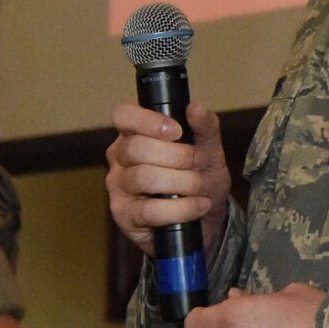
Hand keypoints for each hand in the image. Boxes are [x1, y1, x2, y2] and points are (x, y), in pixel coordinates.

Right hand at [106, 100, 231, 257]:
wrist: (205, 219)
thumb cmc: (200, 176)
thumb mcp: (210, 149)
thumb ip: (205, 127)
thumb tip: (195, 108)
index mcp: (134, 133)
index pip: (124, 115)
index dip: (148, 120)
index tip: (177, 131)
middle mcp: (120, 157)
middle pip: (136, 147)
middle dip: (177, 155)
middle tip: (199, 162)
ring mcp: (119, 187)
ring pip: (142, 177)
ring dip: (181, 181)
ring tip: (200, 186)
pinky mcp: (124, 216)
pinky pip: (149, 211)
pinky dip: (181, 208)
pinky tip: (198, 205)